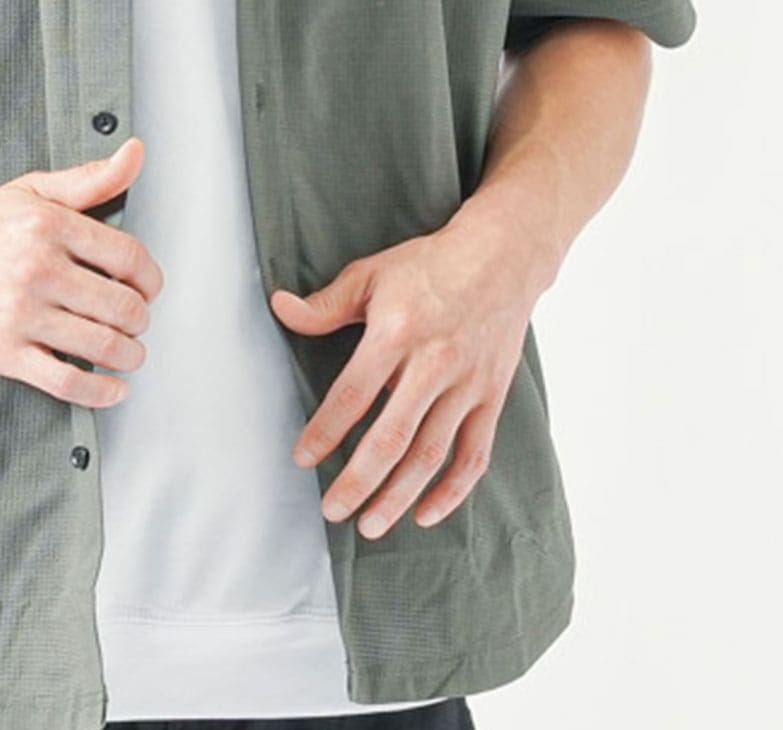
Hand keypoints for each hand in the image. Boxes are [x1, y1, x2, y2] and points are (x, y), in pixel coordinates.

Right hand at [0, 136, 164, 408]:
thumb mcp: (29, 192)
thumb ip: (88, 179)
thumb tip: (135, 153)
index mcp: (48, 224)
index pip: (128, 256)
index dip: (150, 278)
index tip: (149, 288)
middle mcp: (36, 268)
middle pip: (121, 305)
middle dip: (140, 319)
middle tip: (137, 321)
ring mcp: (19, 313)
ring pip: (101, 345)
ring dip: (129, 355)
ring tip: (130, 352)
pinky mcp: (2, 352)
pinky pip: (65, 381)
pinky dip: (100, 392)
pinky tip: (113, 388)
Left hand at [270, 217, 537, 538]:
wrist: (502, 256)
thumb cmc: (429, 265)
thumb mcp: (371, 273)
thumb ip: (326, 303)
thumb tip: (280, 309)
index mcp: (398, 331)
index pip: (353, 394)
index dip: (325, 431)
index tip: (303, 458)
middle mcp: (434, 363)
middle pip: (392, 438)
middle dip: (359, 482)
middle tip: (333, 511)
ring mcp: (467, 384)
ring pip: (431, 455)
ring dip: (399, 497)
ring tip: (371, 525)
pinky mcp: (492, 397)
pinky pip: (475, 456)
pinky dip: (452, 492)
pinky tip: (426, 514)